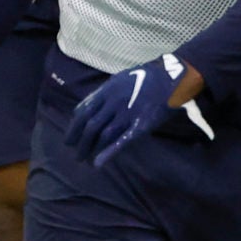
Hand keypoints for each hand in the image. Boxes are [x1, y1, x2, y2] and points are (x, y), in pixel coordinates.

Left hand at [65, 52, 207, 168]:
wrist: (170, 77)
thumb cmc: (146, 77)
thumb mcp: (120, 79)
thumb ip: (103, 93)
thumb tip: (86, 108)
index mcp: (107, 90)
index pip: (83, 112)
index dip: (74, 127)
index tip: (69, 138)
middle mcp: (113, 103)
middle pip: (90, 126)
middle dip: (79, 141)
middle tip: (74, 152)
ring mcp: (126, 114)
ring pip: (102, 135)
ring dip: (90, 148)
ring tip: (83, 159)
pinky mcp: (140, 125)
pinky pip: (121, 141)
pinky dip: (108, 153)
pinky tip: (98, 163)